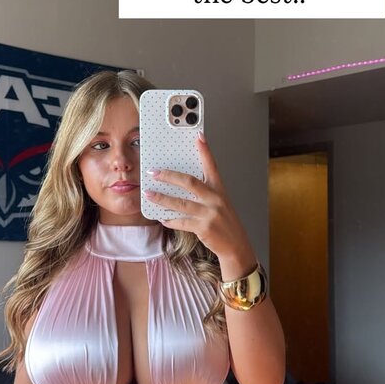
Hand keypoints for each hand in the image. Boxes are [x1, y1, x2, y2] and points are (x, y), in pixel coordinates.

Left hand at [143, 131, 256, 276]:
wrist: (236, 246)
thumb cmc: (225, 223)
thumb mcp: (220, 204)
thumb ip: (205, 193)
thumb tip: (181, 184)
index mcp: (219, 190)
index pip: (212, 167)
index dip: (205, 152)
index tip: (198, 137)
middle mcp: (215, 199)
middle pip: (189, 182)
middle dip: (169, 176)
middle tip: (154, 172)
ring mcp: (210, 214)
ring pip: (181, 202)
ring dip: (162, 198)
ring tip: (149, 194)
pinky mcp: (204, 228)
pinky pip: (181, 221)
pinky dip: (169, 219)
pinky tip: (161, 217)